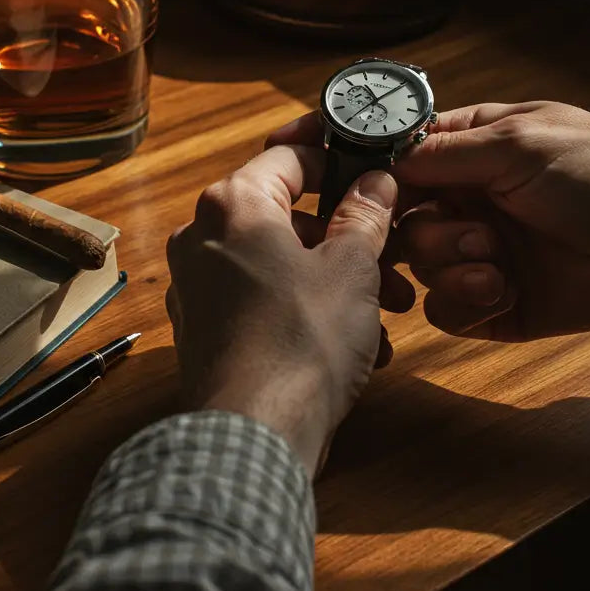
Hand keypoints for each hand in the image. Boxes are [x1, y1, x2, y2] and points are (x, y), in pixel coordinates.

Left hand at [166, 145, 407, 476]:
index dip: (337, 156)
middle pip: (287, 215)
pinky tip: (356, 345)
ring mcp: (197, 286)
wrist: (256, 435)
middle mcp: (202, 237)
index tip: (371, 164)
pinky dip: (306, 309)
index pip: (289, 156)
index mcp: (234, 205)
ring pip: (279, 262)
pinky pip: (262, 300)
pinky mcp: (203, 330)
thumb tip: (374, 182)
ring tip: (385, 314)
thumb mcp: (352, 267)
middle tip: (392, 256)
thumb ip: (364, 214)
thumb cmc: (303, 340)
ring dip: (336, 279)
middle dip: (347, 236)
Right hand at [269, 102, 589, 342]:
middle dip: (406, 229)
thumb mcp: (517, 142)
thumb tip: (383, 160)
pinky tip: (505, 288)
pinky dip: (469, 300)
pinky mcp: (489, 302)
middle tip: (449, 229)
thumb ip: (443, 153)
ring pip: (414, 266)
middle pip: (387, 217)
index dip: (337, 154)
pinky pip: (445, 309)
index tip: (284, 151)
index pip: (384, 150)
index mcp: (462, 150)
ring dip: (452, 263)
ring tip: (499, 257)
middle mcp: (458, 199)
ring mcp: (471, 251)